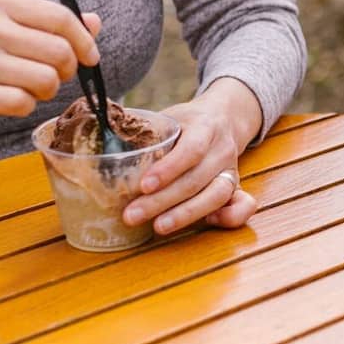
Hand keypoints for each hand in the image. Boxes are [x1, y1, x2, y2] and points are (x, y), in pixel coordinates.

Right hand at [0, 0, 101, 143]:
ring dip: (47, 90)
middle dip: (67, 69)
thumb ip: (48, 22)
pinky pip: (23, 104)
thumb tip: (95, 22)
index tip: (90, 56)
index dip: (84, 40)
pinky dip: (26, 106)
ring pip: (45, 80)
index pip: (60, 18)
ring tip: (31, 86)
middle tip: (55, 74)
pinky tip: (12, 98)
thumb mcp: (3, 22)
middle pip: (60, 52)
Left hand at [127, 78, 261, 234]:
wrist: (225, 117)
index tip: (143, 185)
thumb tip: (100, 133)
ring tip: (157, 228)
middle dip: (163, 201)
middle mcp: (222, 150)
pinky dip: (230, 218)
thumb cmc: (187, 121)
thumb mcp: (169, 116)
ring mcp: (231, 170)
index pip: (191, 150)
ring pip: (215, 196)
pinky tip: (207, 224)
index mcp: (205, 127)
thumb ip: (144, 127)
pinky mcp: (236, 186)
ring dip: (186, 215)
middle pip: (196, 180)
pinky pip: (243, 205)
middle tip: (131, 215)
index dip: (169, 169)